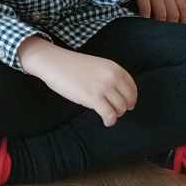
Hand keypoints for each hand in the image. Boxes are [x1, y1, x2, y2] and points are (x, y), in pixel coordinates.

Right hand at [19, 37, 137, 126]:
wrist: (54, 63)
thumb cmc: (71, 65)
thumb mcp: (97, 66)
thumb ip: (110, 77)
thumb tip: (118, 95)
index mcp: (114, 68)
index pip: (132, 87)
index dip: (131, 98)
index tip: (128, 104)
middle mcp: (112, 77)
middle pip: (128, 99)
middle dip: (123, 108)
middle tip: (116, 110)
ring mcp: (103, 87)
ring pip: (120, 108)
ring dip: (115, 114)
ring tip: (108, 114)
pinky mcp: (93, 98)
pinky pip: (109, 115)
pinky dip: (110, 121)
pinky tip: (106, 122)